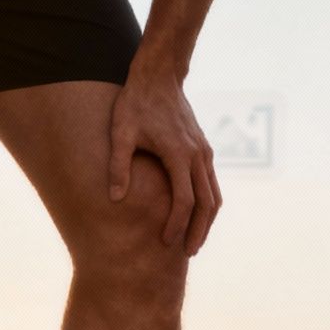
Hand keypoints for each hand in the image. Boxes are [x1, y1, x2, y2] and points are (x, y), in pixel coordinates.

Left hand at [107, 54, 220, 254]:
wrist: (159, 76)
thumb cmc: (135, 103)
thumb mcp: (120, 131)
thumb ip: (118, 165)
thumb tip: (116, 199)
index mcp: (178, 154)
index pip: (184, 200)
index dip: (177, 224)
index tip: (166, 242)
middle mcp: (197, 155)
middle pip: (206, 204)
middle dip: (198, 231)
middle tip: (187, 253)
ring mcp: (204, 153)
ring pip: (214, 196)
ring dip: (207, 222)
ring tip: (194, 242)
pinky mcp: (204, 151)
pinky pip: (212, 185)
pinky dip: (208, 206)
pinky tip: (196, 218)